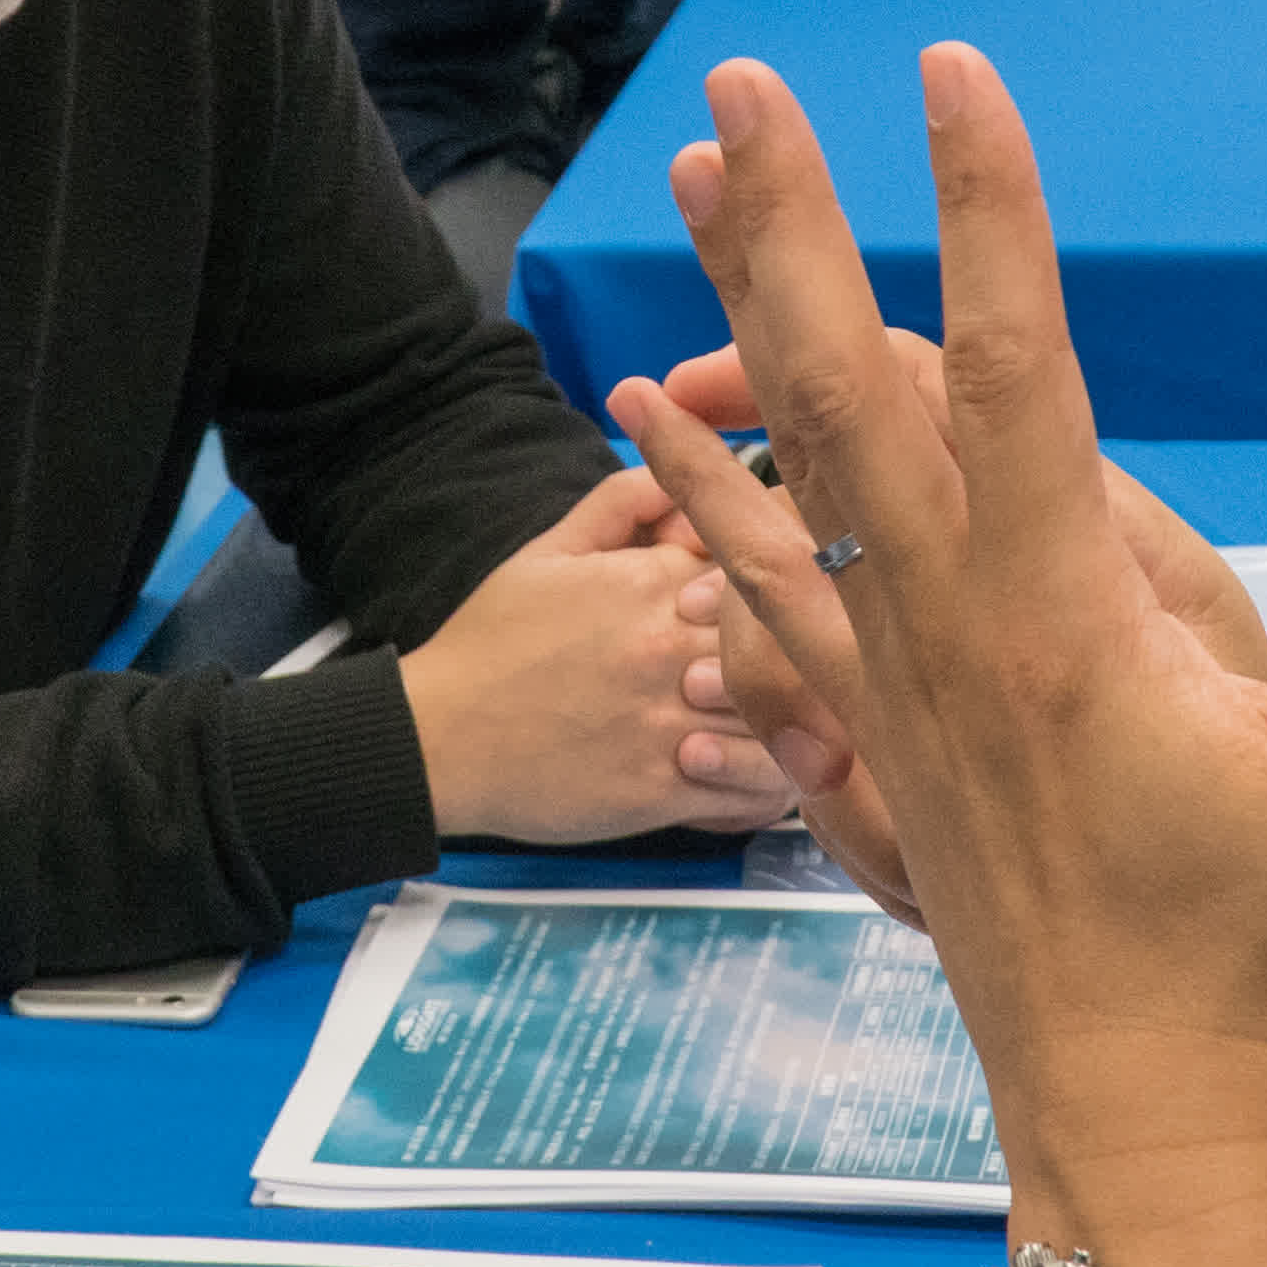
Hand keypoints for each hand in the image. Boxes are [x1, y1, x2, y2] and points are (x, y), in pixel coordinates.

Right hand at [400, 464, 799, 848]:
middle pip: (796, 640)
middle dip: (815, 652)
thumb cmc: (492, 643)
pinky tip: (765, 778)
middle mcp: (674, 645)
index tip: (806, 598)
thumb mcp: (551, 550)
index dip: (800, 580)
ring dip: (804, 725)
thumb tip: (688, 476)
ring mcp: (672, 719)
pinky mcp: (664, 788)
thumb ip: (624, 501)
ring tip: (804, 728)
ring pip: (789, 720)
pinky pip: (756, 791)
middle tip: (827, 666)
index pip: (771, 562)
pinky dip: (774, 788)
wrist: (438, 736)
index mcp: (656, 580)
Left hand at [610, 55, 1266, 1266]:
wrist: (1148, 1117)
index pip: (1016, 362)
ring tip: (678, 182)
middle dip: (794, 222)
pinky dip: (692, 488)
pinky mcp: (864, 733)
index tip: (955, 80)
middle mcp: (946, 625)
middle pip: (846, 382)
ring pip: (783, 461)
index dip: (983, 210)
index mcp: (1067, 613)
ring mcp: (887, 680)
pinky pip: (752, 585)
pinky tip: (634, 415)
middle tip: (739, 89)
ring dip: (730, 309)